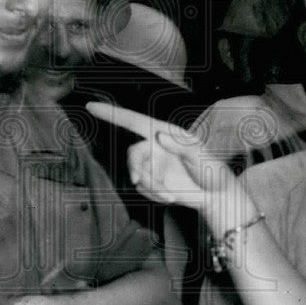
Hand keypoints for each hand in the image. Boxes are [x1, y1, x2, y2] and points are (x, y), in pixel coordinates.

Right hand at [86, 102, 238, 210]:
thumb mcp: (201, 156)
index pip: (134, 120)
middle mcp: (155, 146)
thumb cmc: (212, 171)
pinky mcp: (151, 181)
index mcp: (165, 132)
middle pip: (132, 153)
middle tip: (139, 181)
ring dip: (151, 187)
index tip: (90, 106)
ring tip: (171, 196)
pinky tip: (170, 198)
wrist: (215, 196)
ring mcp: (152, 164)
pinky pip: (142, 188)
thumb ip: (181, 146)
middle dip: (136, 168)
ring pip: (136, 174)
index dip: (112, 114)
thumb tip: (159, 136)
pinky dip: (154, 195)